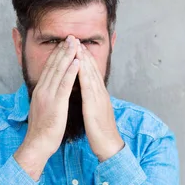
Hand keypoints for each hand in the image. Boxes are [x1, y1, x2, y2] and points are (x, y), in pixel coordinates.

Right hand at [15, 36, 79, 178]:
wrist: (37, 144)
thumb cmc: (42, 130)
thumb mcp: (42, 109)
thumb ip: (47, 97)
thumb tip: (50, 90)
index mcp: (40, 91)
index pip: (49, 68)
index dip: (57, 54)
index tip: (64, 43)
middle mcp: (42, 90)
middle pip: (53, 66)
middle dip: (62, 50)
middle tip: (71, 37)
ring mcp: (48, 96)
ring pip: (58, 71)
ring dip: (67, 55)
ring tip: (75, 43)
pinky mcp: (56, 104)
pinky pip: (64, 85)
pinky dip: (71, 72)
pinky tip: (77, 62)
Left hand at [77, 44, 123, 161]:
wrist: (109, 145)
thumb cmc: (101, 132)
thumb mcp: (96, 112)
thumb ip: (92, 100)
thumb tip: (87, 93)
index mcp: (99, 94)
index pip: (91, 72)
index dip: (84, 58)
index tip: (77, 46)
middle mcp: (100, 93)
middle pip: (91, 69)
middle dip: (83, 53)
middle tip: (75, 39)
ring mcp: (98, 98)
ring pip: (91, 74)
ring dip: (83, 59)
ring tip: (76, 46)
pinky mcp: (95, 106)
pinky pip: (88, 88)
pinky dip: (84, 75)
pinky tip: (78, 66)